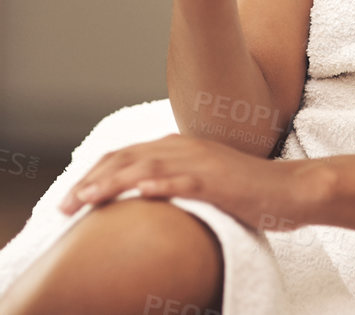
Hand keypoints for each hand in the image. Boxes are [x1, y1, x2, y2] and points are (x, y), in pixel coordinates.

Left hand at [57, 133, 329, 231]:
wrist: (291, 190)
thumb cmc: (248, 193)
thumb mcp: (203, 183)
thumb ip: (175, 182)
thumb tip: (144, 200)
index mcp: (179, 147)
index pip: (125, 155)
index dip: (94, 174)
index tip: (70, 198)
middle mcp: (184, 148)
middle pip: (126, 159)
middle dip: (89, 181)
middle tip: (63, 206)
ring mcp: (200, 162)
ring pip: (145, 168)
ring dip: (110, 184)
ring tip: (85, 200)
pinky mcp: (217, 180)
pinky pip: (182, 182)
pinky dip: (158, 187)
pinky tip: (138, 195)